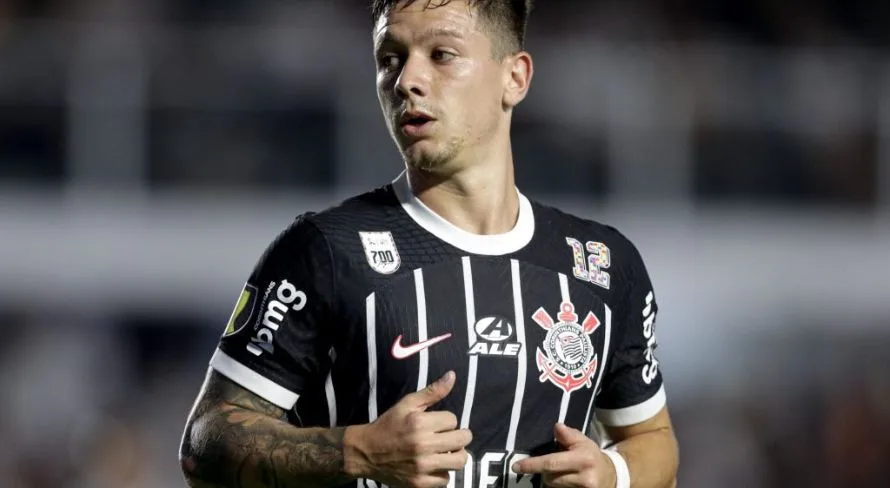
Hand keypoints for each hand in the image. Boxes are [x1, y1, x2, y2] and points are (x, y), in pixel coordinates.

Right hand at [345, 371, 471, 487]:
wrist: (365, 453)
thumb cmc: (389, 425)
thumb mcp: (407, 404)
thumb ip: (432, 391)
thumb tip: (452, 375)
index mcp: (419, 423)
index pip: (453, 420)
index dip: (447, 420)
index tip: (438, 424)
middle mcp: (422, 445)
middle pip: (462, 440)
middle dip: (459, 436)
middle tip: (450, 437)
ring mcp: (422, 467)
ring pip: (459, 461)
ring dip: (456, 455)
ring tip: (447, 451)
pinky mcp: (420, 483)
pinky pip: (446, 480)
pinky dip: (442, 473)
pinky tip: (434, 466)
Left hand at [513, 423, 615, 487]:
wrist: (612, 477)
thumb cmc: (592, 456)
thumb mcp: (583, 442)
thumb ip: (569, 435)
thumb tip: (556, 426)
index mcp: (583, 459)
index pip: (552, 463)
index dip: (532, 465)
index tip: (516, 467)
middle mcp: (584, 477)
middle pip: (550, 478)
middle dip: (546, 472)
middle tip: (552, 466)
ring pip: (554, 486)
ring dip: (553, 480)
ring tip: (563, 473)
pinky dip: (559, 486)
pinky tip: (565, 481)